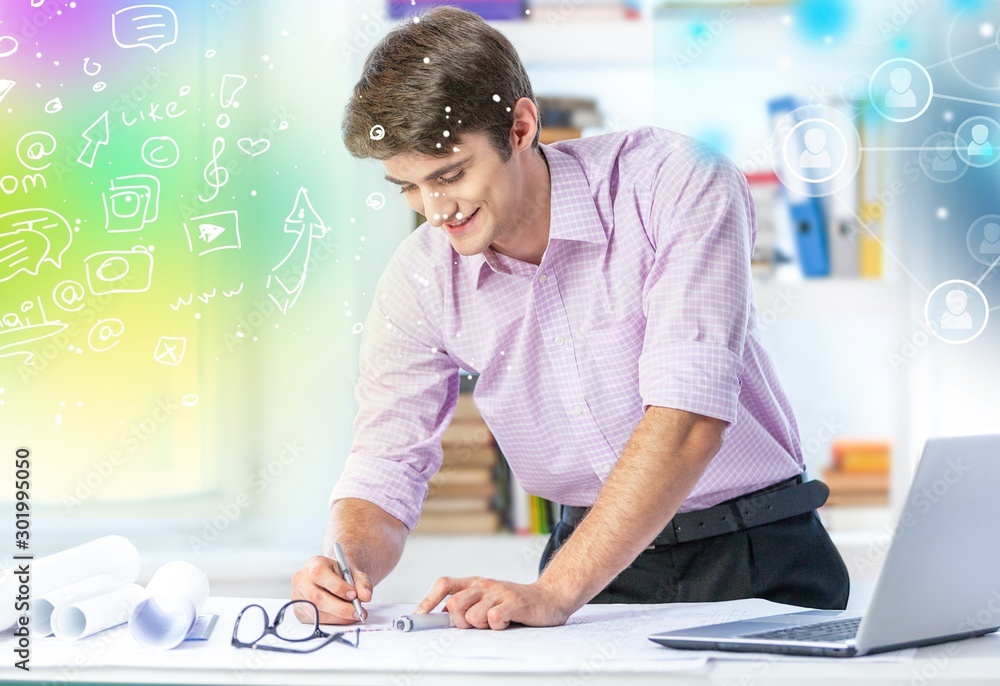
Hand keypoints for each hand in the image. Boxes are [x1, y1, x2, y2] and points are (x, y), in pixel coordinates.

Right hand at [290, 554, 372, 624]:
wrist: (333, 579)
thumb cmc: (342, 575)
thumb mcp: (354, 573)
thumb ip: (362, 582)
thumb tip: (366, 596)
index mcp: (314, 564)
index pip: (320, 574)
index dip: (336, 586)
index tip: (353, 594)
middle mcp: (302, 580)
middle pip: (316, 597)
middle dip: (340, 608)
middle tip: (358, 611)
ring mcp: (298, 597)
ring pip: (317, 612)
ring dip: (339, 617)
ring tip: (354, 614)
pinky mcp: (300, 612)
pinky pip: (316, 621)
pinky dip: (333, 622)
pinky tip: (344, 618)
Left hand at [414, 576, 577, 629]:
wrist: (550, 598)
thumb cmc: (514, 604)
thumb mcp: (487, 600)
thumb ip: (465, 605)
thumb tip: (438, 616)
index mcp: (475, 583)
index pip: (444, 584)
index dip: (428, 600)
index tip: (419, 616)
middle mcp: (484, 585)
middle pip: (454, 604)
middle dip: (459, 621)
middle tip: (476, 625)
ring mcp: (499, 593)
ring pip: (472, 615)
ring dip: (480, 625)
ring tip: (495, 623)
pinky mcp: (514, 603)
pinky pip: (494, 618)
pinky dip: (496, 626)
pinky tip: (506, 623)